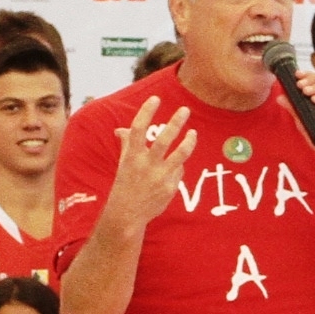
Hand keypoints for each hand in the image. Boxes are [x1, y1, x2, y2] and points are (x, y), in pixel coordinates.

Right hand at [98, 96, 197, 234]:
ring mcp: (159, 177)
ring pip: (180, 154)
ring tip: (193, 132)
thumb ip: (126, 144)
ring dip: (189, 141)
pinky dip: (177, 167)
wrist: (127, 215)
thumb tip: (121, 129)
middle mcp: (146, 165)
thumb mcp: (123, 163)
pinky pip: (178, 170)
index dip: (147, 112)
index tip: (156, 98)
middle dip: (176, 123)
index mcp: (131, 156)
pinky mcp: (170, 188)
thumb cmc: (125, 185)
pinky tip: (174, 168)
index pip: (138, 129)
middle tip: (185, 109)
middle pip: (164, 139)